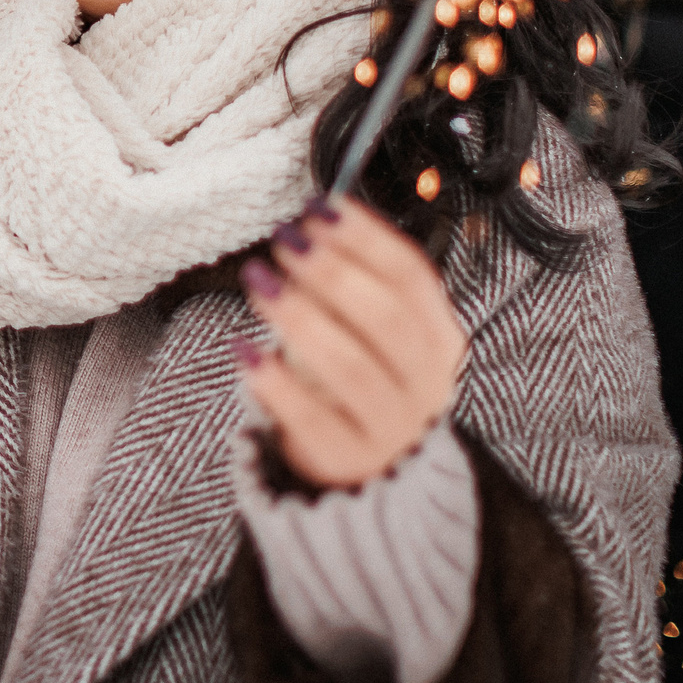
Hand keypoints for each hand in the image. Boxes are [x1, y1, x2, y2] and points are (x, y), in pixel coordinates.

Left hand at [237, 197, 465, 490]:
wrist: (382, 473)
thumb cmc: (369, 381)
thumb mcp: (381, 335)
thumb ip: (358, 286)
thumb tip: (312, 222)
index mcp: (438, 338)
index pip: (412, 277)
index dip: (366, 237)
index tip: (320, 208)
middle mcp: (425, 381)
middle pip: (386, 319)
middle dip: (332, 272)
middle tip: (285, 241)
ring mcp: (392, 425)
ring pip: (350, 366)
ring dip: (300, 316)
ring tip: (258, 282)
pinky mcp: (349, 458)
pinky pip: (310, 417)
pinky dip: (274, 381)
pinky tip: (244, 350)